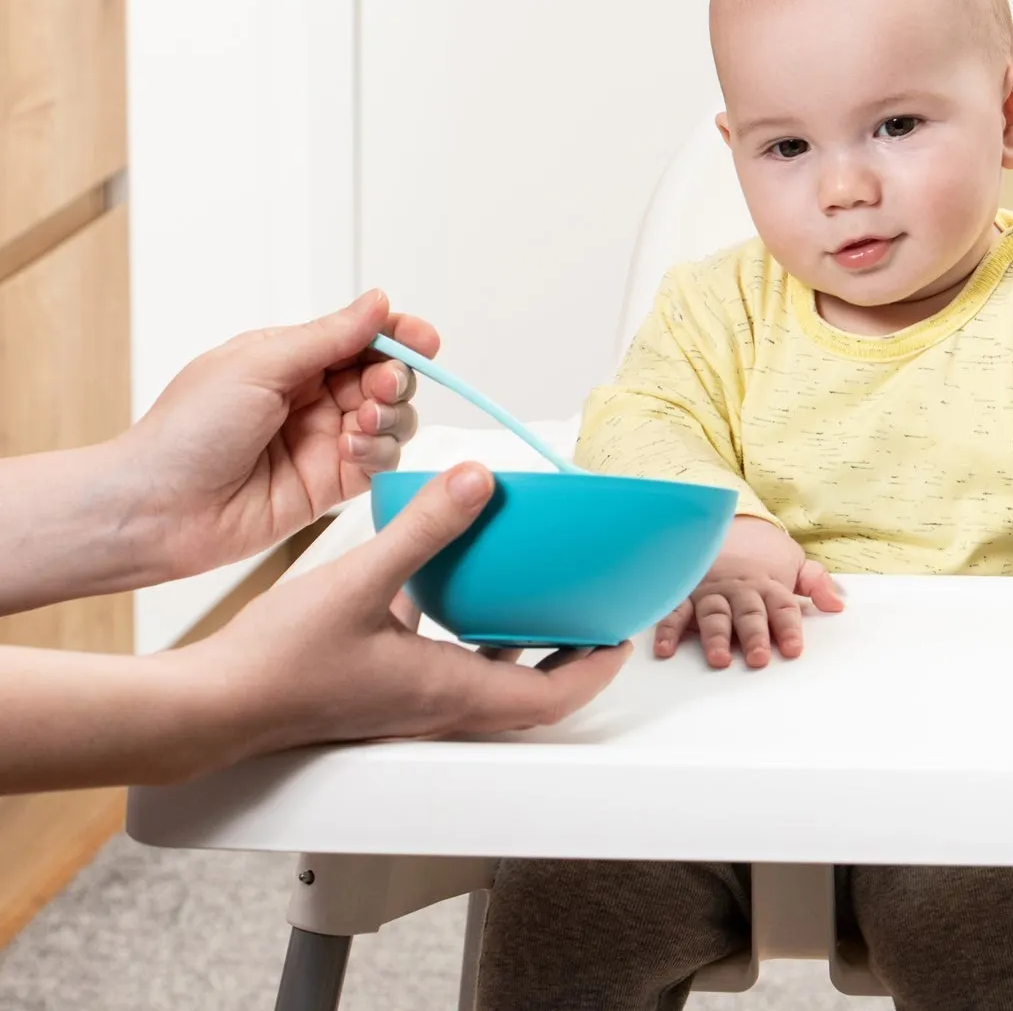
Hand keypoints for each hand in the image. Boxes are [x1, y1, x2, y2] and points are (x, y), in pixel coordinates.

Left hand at [127, 290, 437, 579]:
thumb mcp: (258, 365)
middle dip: (396, 377)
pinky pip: (380, 462)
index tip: (424, 340)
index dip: (398, 334)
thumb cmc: (188, 430)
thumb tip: (379, 301)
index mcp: (292, 358)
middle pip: (386, 376)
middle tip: (382, 387)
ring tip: (363, 422)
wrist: (157, 508)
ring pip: (393, 419)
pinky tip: (351, 450)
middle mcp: (313, 397)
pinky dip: (379, 452)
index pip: (361, 337)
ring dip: (391, 415)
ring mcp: (324, 440)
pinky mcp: (331, 484)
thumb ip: (328, 336)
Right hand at [185, 463, 631, 765]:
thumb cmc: (279, 661)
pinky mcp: (381, 689)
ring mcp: (408, 704)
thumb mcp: (362, 578)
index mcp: (449, 693)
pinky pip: (448, 665)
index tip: (625, 634)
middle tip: (597, 615)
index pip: (552, 697)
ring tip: (543, 598)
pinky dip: (471, 636)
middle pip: (531, 694)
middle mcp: (437, 707)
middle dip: (573, 658)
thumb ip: (425, 527)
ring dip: (524, 647)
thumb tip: (479, 479)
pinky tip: (453, 591)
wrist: (213, 704)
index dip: (597, 668)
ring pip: (490, 681)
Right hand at [655, 515, 842, 669]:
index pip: (783, 607)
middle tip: (759, 658)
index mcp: (768, 584)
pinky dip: (669, 629)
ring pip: (714, 614)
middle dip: (753, 636)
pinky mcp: (686, 592)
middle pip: (749, 614)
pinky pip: (676, 610)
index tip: (793, 650)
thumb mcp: (794, 561)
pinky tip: (667, 649)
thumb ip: (816, 583)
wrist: (724, 521)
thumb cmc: (762, 552)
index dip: (788, 628)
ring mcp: (711, 591)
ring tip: (720, 658)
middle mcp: (740, 589)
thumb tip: (838, 605)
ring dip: (715, 636)